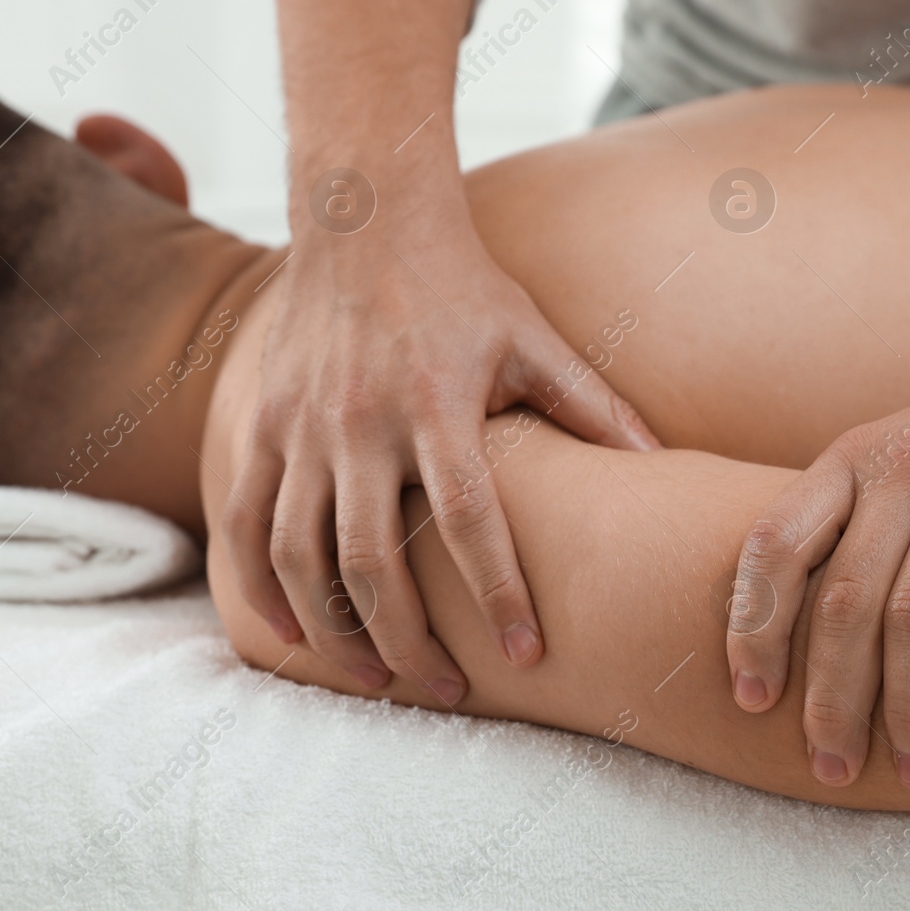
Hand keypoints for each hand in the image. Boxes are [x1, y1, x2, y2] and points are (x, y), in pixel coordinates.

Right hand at [225, 170, 658, 704]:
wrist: (365, 221)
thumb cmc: (462, 286)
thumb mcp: (533, 339)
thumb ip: (593, 406)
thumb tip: (662, 464)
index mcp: (437, 404)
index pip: (471, 520)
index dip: (499, 593)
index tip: (528, 653)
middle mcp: (361, 422)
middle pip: (372, 561)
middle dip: (407, 640)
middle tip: (446, 689)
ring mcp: (301, 427)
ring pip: (299, 556)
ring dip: (333, 632)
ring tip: (375, 680)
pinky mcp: (262, 425)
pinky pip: (247, 522)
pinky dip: (259, 588)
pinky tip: (288, 636)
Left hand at [726, 323, 909, 789]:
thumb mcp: (904, 456)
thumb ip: (857, 522)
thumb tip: (797, 637)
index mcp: (853, 458)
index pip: (775, 546)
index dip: (754, 628)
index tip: (752, 701)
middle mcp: (905, 464)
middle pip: (845, 601)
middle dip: (833, 699)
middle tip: (834, 767)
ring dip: (909, 707)